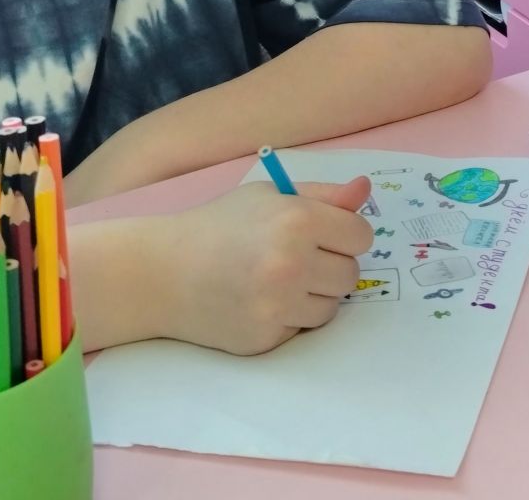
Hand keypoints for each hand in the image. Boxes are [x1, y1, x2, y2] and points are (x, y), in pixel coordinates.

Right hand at [146, 177, 372, 354]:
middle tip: (297, 258)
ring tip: (277, 280)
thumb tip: (366, 190)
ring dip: (314, 295)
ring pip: (332, 307)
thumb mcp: (270, 196)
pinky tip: (260, 301)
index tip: (323, 235)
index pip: (361, 236)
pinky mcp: (266, 337)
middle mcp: (292, 263)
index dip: (345, 234)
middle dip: (331, 266)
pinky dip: (289, 318)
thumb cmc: (219, 225)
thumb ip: (325, 195)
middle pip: (351, 274)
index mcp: (298, 219)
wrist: (162, 272)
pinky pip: (302, 329)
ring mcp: (278, 305)